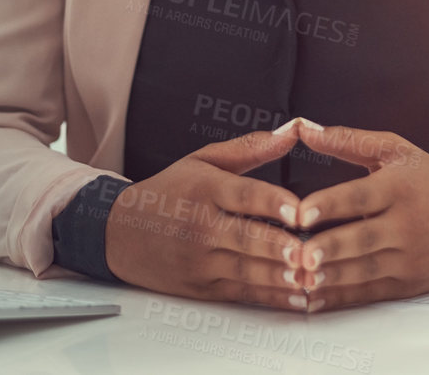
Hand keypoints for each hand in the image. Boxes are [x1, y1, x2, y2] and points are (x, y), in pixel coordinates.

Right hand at [104, 128, 311, 308]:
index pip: (242, 195)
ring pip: (245, 270)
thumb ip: (251, 147)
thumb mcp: (202, 160)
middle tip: (309, 251)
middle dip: (278, 247)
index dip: (271, 202)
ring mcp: (199, 260)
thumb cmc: (168, 192)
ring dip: (279, 276)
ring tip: (308, 277)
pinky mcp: (201, 287)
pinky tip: (294, 296)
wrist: (119, 233)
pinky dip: (270, 297)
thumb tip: (293, 130)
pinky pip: (241, 292)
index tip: (298, 209)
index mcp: (204, 189)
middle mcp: (201, 226)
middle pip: (245, 237)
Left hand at [284, 121, 428, 311]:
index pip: (361, 196)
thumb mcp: (396, 151)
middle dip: (330, 248)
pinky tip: (317, 296)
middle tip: (299, 254)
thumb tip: (302, 128)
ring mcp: (410, 257)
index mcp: (400, 187)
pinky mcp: (410, 283)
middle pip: (363, 238)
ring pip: (366, 270)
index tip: (300, 214)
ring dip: (332, 276)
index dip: (330, 205)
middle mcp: (407, 224)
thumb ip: (347, 140)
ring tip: (301, 277)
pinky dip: (343, 297)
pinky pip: (372, 292)